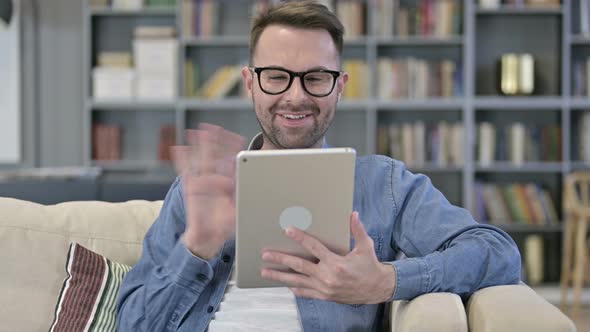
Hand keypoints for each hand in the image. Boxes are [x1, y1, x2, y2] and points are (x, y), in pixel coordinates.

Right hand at [171, 123, 244, 259]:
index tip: (237, 138)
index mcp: (230, 183)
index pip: (232, 162)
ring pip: (201, 160)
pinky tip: (178, 149)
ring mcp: (203, 182)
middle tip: (215, 128)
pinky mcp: (190, 188)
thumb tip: (249, 192)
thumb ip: (242, 202)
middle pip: (216, 157)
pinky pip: (185, 172)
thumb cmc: (225, 225)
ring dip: (199, 147)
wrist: (208, 236)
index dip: (234, 150)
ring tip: (198, 131)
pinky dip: (182, 160)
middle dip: (216, 142)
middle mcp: (217, 180)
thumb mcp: (238, 213)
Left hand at [260, 212, 395, 303]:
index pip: (314, 247)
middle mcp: (327, 277)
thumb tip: (353, 214)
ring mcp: (324, 289)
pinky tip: (285, 284)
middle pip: (299, 266)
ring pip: (297, 281)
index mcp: (336, 263)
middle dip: (280, 259)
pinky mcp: (325, 296)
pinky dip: (294, 288)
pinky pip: (306, 292)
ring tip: (265, 272)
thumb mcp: (365, 246)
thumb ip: (357, 230)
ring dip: (280, 276)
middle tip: (265, 255)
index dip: (300, 238)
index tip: (288, 230)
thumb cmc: (370, 266)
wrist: (376, 289)